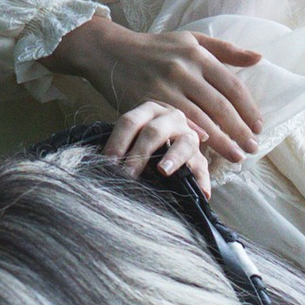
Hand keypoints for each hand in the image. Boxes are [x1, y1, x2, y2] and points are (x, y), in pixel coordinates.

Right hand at [49, 15, 263, 163]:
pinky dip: (191, 139)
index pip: (232, 86)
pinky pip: (174, 125)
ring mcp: (163, 88)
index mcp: (197, 55)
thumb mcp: (190, 40)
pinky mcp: (146, 104)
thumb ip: (225, 50)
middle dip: (240, 131)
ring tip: (235, 156)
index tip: (259, 126)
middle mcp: (183, 70)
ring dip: (221, 142)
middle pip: (220, 106)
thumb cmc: (155, 48)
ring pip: (200, 120)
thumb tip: (259, 58)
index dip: (248, 109)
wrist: (110, 52)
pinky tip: (204, 151)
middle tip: (252, 149)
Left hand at [101, 99, 215, 193]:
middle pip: (154, 132)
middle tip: (127, 173)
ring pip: (183, 143)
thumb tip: (101, 164)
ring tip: (163, 171)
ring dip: (173, 157)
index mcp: (149, 111)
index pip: (130, 122)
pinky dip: (202, 180)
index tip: (108, 162)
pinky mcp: (200, 156)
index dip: (117, 142)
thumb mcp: (131, 136)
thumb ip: (120, 146)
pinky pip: (202, 167)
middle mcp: (171, 118)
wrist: (170, 142)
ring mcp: (188, 135)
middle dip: (139, 153)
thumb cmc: (141, 143)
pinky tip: (201, 193)